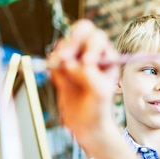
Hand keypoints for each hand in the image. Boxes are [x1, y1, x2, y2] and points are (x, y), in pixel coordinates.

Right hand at [48, 20, 120, 144]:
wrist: (86, 125)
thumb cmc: (99, 108)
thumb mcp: (100, 91)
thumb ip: (88, 74)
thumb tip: (71, 63)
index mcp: (107, 56)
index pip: (97, 37)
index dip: (89, 45)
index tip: (86, 62)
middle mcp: (92, 54)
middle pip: (79, 33)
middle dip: (71, 43)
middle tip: (65, 58)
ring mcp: (75, 60)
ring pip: (63, 45)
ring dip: (60, 56)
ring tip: (64, 74)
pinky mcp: (61, 69)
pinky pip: (52, 59)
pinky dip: (52, 67)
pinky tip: (59, 82)